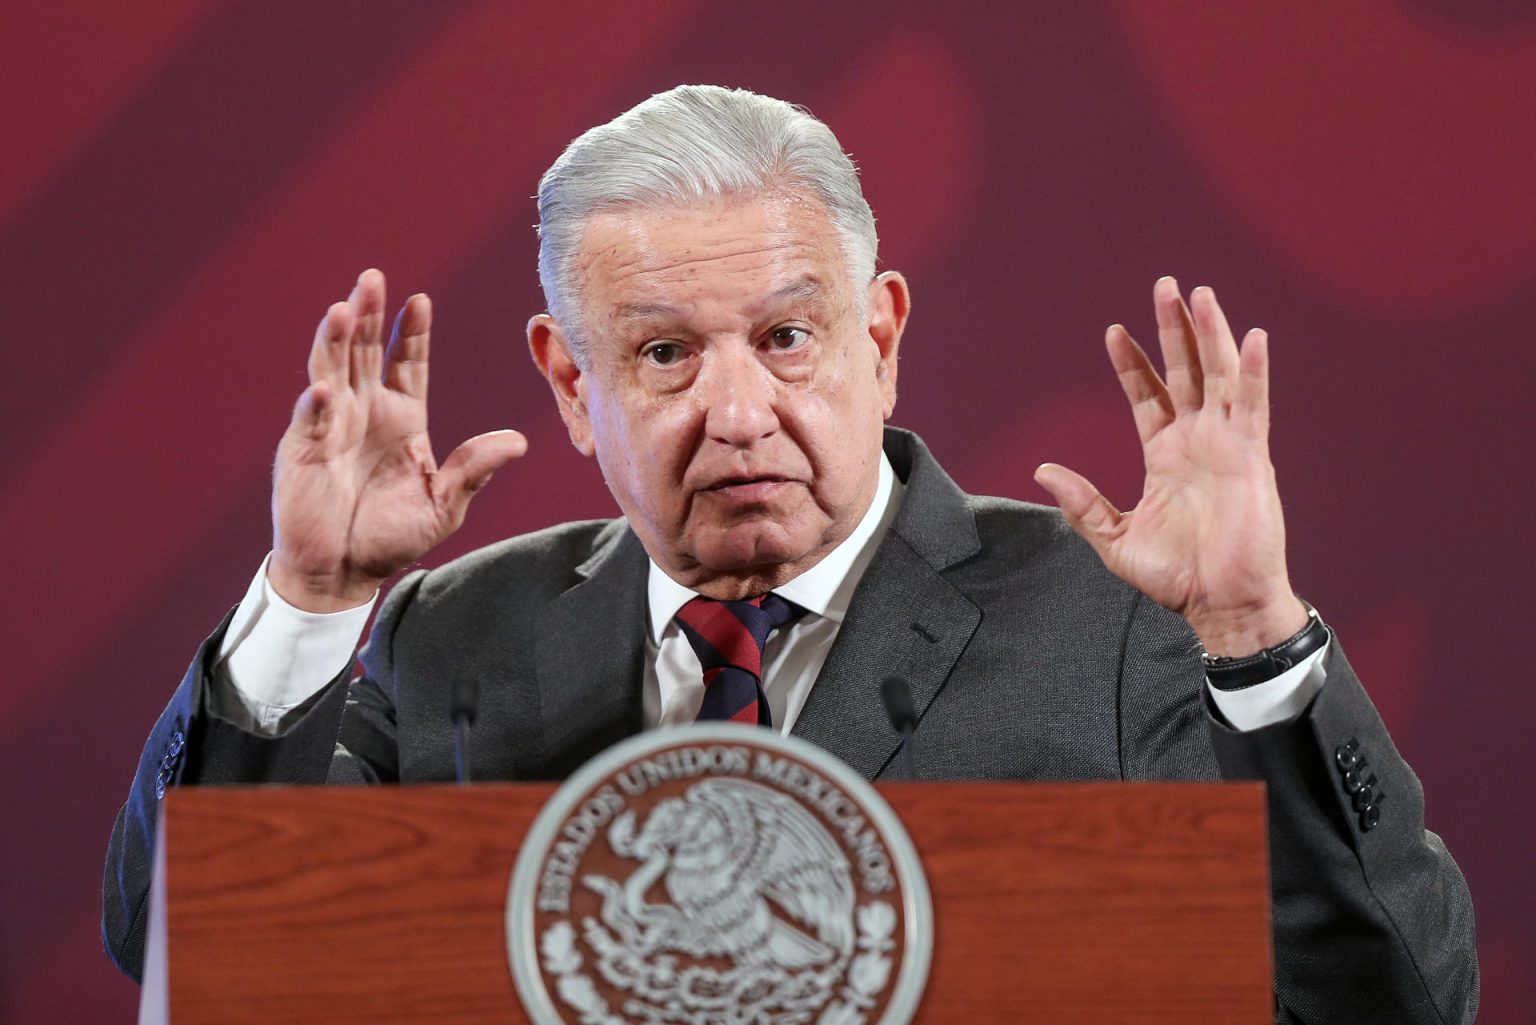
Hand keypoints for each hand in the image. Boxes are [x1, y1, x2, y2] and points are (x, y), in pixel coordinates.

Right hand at [269, 269, 527, 611]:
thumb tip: (519, 442)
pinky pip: (311, 421)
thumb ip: (475, 470)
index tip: (420, 300)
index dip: (412, 331)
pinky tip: (325, 390)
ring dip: (335, 340)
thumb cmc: (393, 537)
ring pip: (331, 370)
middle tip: (373, 277)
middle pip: (365, 351)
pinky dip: (316, 404)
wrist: (345, 571)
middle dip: (369, 314)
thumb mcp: (444, 504)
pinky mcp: (304, 451)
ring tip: (343, 309)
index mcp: (402, 417)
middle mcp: (364, 412)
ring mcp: (330, 426)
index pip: (407, 362)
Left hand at [1033, 277, 1306, 656]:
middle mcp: (1197, 442)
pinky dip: (1251, 372)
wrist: (1219, 605)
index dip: (1132, 362)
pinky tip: (1249, 338)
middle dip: (1174, 328)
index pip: (1148, 396)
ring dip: (1210, 334)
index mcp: (1165, 456)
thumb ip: (1082, 503)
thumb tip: (1042, 470)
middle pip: (1186, 371)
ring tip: (1199, 294)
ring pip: (1219, 377)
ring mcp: (1227, 446)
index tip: (1113, 331)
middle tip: (1164, 286)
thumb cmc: (1175, 578)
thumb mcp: (1114, 538)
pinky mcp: (1252, 458)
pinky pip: (1252, 407)